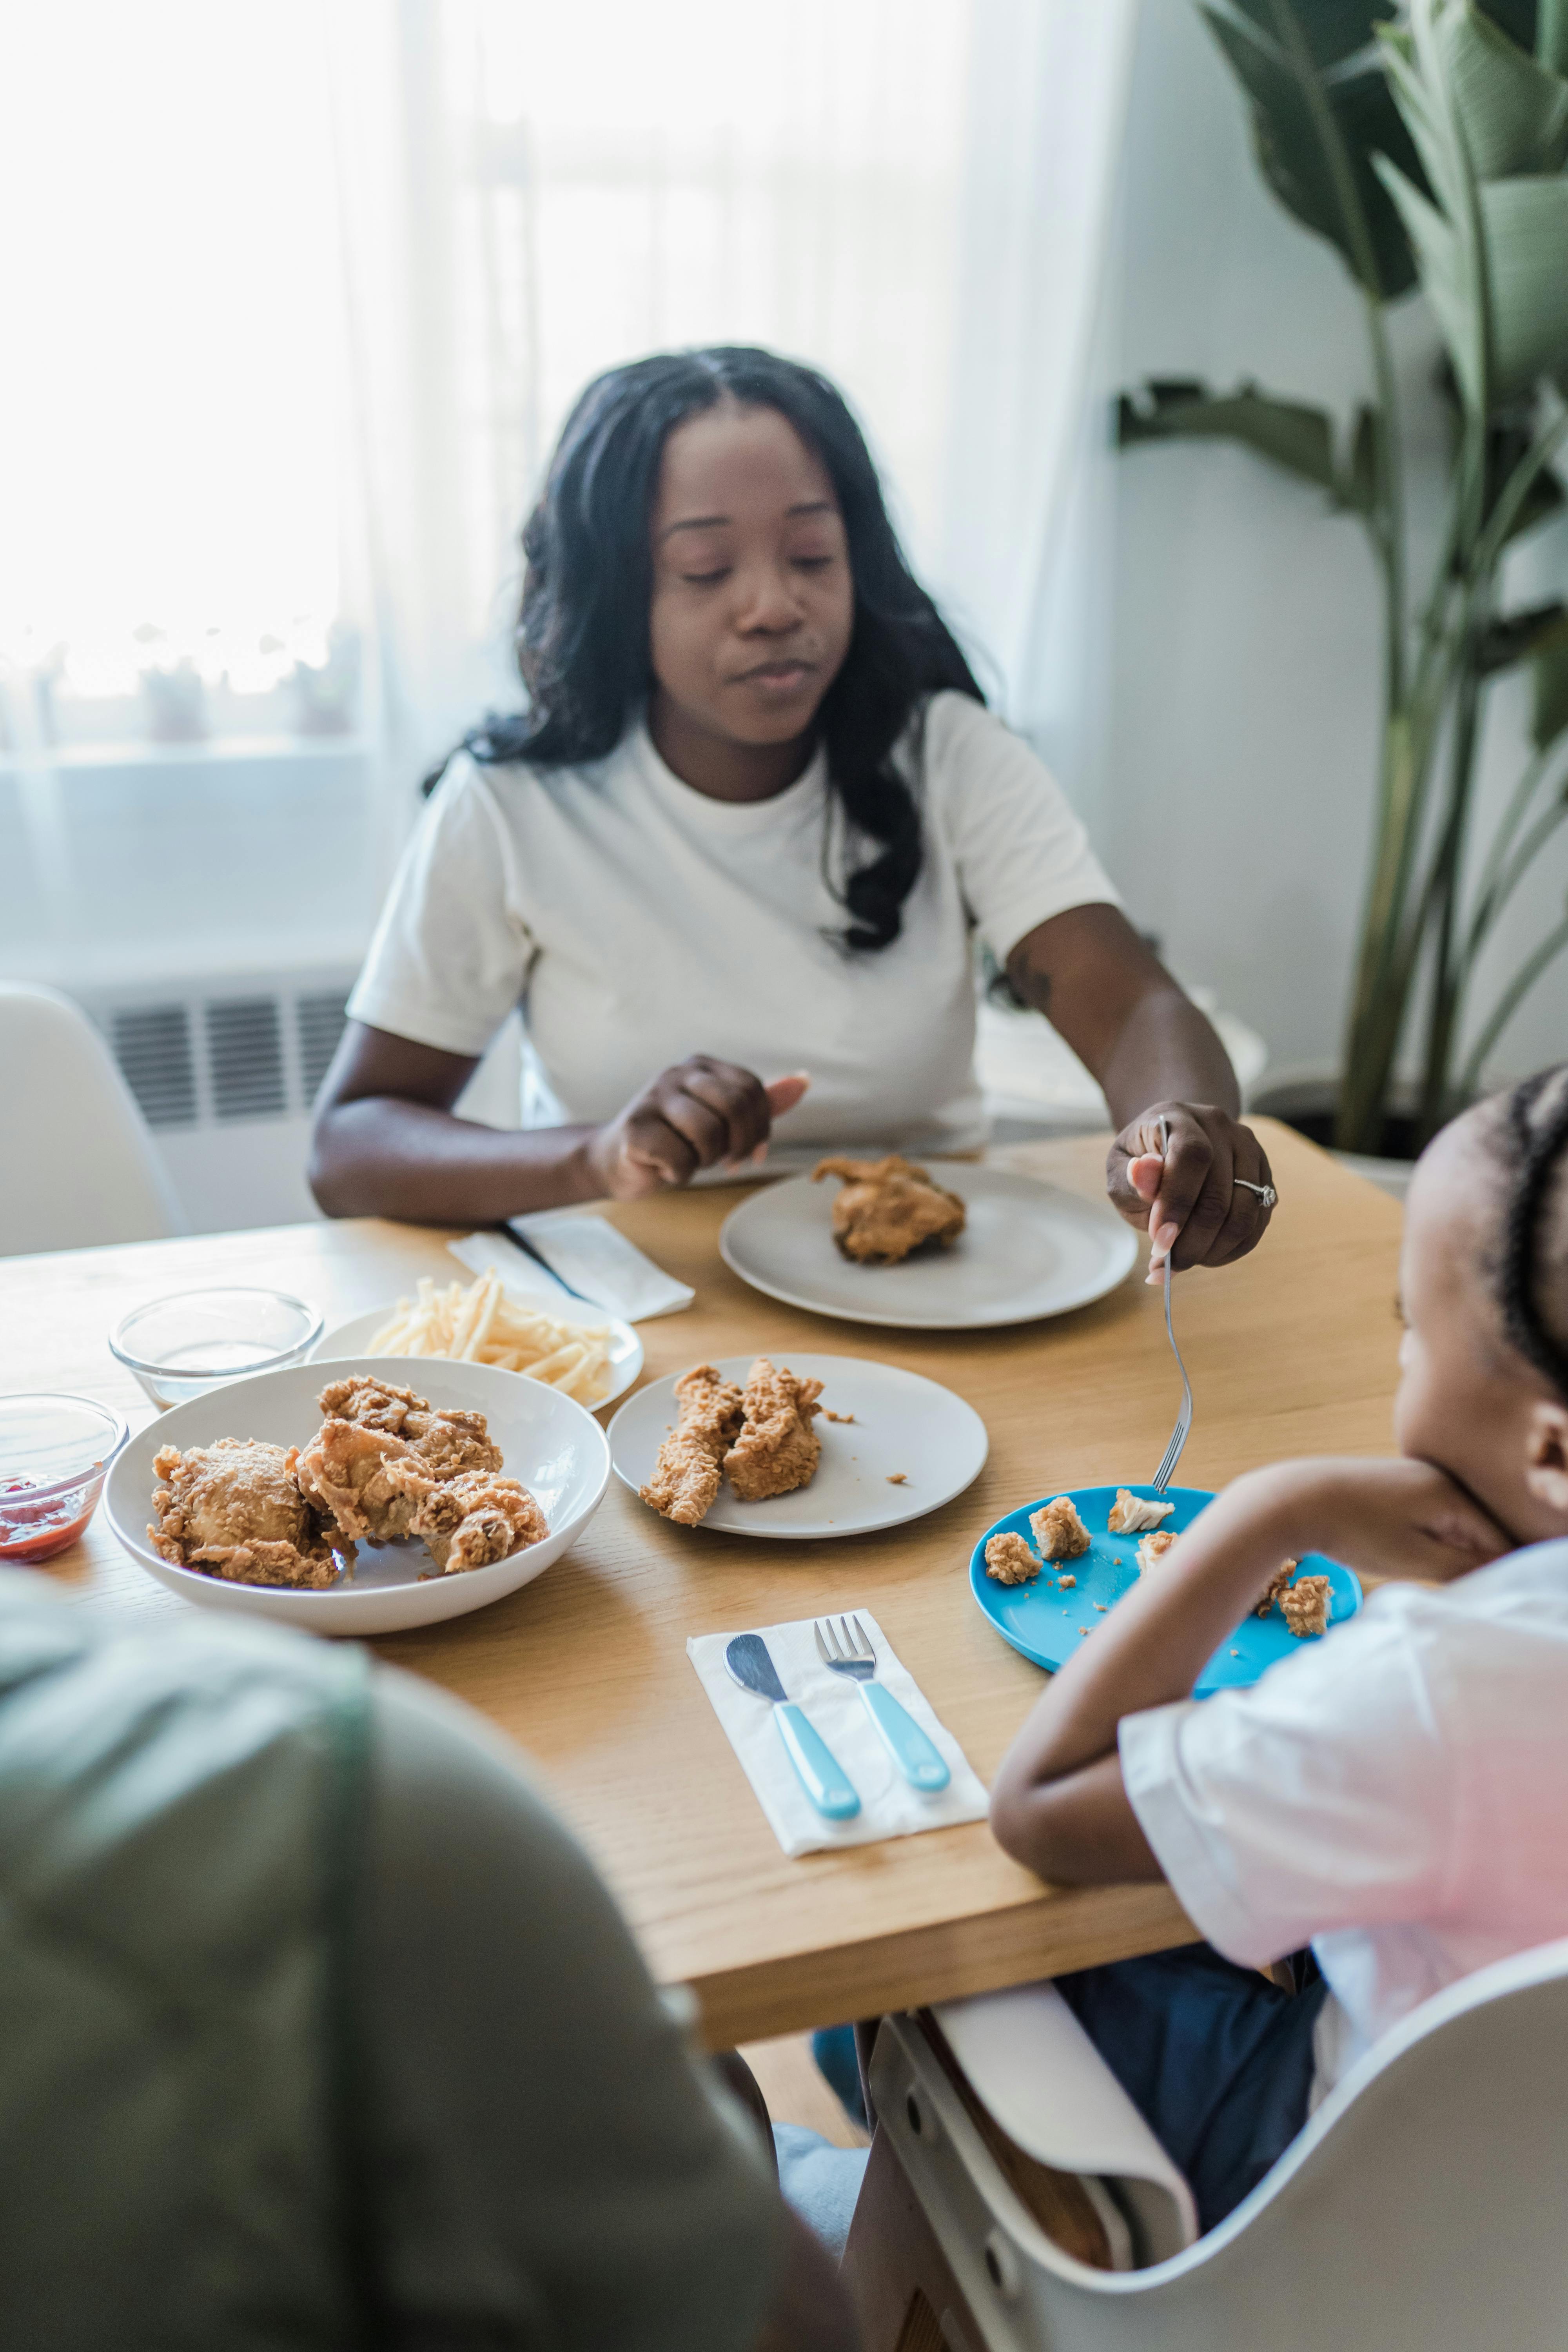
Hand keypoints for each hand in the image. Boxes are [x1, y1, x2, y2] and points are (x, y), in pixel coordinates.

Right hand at [584, 1060, 808, 1200]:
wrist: (618, 1161)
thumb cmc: (676, 1140)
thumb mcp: (722, 1119)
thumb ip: (759, 1104)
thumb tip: (803, 1081)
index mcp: (702, 1066)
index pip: (751, 1089)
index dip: (760, 1128)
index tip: (751, 1152)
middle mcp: (677, 1073)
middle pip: (735, 1107)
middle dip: (738, 1144)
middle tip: (725, 1161)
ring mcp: (652, 1098)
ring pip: (709, 1133)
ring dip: (706, 1159)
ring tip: (690, 1159)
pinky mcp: (635, 1128)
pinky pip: (681, 1159)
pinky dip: (680, 1174)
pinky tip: (665, 1168)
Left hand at [1106, 1101, 1274, 1277]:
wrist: (1172, 1148)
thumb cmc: (1141, 1164)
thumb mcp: (1120, 1169)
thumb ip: (1130, 1178)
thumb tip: (1143, 1172)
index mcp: (1180, 1117)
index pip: (1191, 1156)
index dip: (1177, 1202)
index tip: (1159, 1241)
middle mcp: (1222, 1127)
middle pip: (1219, 1192)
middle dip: (1191, 1240)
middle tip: (1164, 1264)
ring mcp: (1249, 1151)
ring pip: (1245, 1212)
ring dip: (1213, 1249)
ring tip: (1182, 1262)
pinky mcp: (1263, 1177)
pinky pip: (1257, 1222)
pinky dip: (1232, 1248)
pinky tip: (1205, 1255)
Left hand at [1231, 1456, 1510, 1588]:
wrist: (1290, 1500)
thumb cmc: (1353, 1530)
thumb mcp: (1414, 1558)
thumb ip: (1463, 1567)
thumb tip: (1500, 1571)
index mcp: (1450, 1492)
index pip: (1498, 1539)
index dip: (1495, 1572)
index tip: (1476, 1595)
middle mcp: (1436, 1476)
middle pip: (1475, 1530)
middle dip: (1468, 1561)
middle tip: (1442, 1585)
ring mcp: (1411, 1477)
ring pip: (1446, 1524)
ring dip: (1441, 1551)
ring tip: (1410, 1565)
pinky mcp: (1389, 1484)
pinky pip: (1422, 1516)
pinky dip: (1419, 1538)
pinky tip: (1394, 1549)